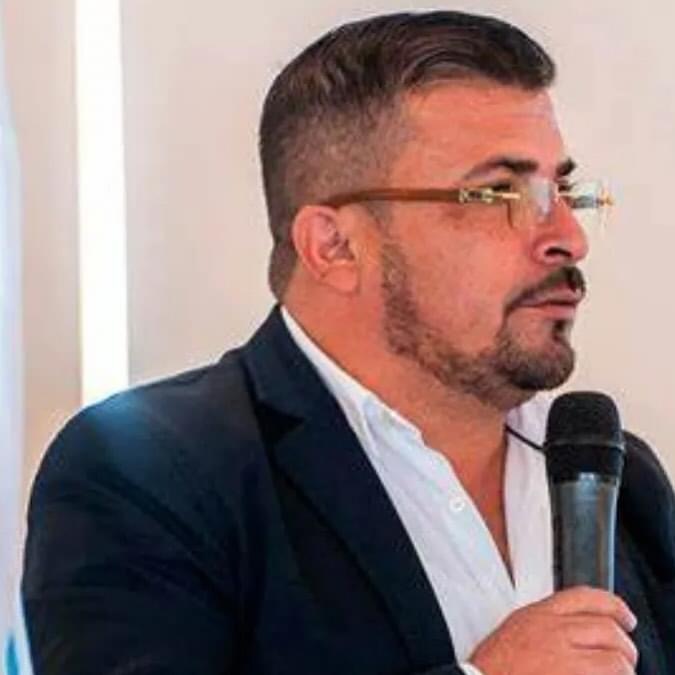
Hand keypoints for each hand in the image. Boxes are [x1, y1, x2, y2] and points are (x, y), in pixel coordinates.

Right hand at [468, 586, 637, 674]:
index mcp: (539, 614)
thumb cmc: (494, 666)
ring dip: (622, 672)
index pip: (586, 597)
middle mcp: (554, 632)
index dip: (614, 606)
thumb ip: (547, 623)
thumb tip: (578, 627)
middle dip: (625, 647)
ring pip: (616, 661)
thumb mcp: (517, 629)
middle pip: (608, 629)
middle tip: (625, 660)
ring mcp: (565, 661)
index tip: (626, 618)